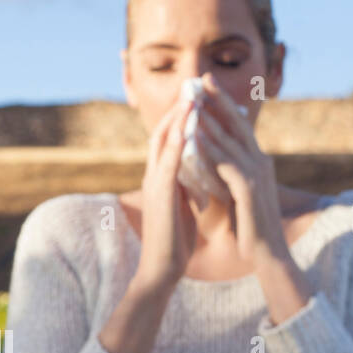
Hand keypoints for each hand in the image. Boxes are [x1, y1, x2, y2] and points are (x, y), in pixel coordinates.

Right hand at [136, 94, 198, 287]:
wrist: (162, 269)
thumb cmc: (175, 241)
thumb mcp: (183, 205)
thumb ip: (186, 185)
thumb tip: (198, 171)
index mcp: (161, 177)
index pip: (169, 138)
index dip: (182, 116)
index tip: (197, 95)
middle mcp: (154, 175)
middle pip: (162, 131)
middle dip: (178, 107)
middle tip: (192, 83)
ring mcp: (155, 183)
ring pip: (163, 141)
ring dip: (178, 116)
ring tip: (191, 94)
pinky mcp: (161, 195)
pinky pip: (169, 162)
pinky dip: (178, 141)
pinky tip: (190, 126)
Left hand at [195, 73, 314, 323]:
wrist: (268, 254)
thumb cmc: (251, 227)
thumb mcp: (239, 194)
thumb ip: (229, 175)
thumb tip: (215, 161)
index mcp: (257, 162)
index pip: (238, 127)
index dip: (223, 106)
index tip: (206, 87)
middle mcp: (261, 162)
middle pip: (238, 124)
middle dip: (219, 101)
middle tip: (202, 80)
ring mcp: (257, 174)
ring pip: (231, 140)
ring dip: (211, 120)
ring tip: (193, 103)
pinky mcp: (250, 189)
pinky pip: (227, 164)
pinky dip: (211, 151)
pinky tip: (195, 140)